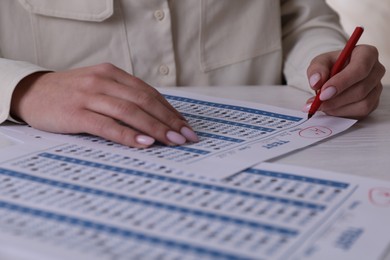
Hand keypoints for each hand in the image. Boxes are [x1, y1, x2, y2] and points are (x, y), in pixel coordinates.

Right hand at [10, 63, 198, 146]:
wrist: (32, 93)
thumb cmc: (71, 94)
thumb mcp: (99, 87)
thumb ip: (123, 96)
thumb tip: (155, 117)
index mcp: (112, 73)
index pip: (149, 93)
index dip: (170, 110)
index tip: (185, 125)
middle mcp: (103, 81)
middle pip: (144, 101)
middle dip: (169, 120)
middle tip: (187, 136)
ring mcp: (89, 96)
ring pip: (130, 112)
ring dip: (155, 128)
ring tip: (173, 141)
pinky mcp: (76, 113)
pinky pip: (107, 125)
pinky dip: (128, 134)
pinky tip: (144, 143)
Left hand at [304, 45, 385, 118]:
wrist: (334, 77)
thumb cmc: (330, 66)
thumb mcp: (319, 63)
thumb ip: (316, 70)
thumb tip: (316, 82)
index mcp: (366, 54)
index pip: (360, 68)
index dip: (342, 82)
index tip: (323, 93)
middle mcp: (376, 70)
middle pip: (361, 89)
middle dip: (336, 99)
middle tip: (318, 102)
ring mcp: (377, 87)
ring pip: (363, 103)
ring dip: (338, 107)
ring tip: (322, 105)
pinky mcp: (374, 102)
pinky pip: (361, 112)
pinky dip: (342, 113)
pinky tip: (331, 108)